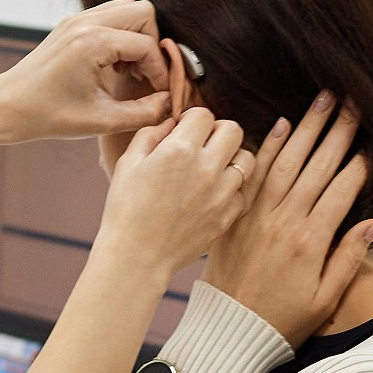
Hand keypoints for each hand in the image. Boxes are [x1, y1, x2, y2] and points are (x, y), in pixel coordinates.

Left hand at [0, 1, 172, 146]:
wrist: (6, 106)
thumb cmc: (47, 116)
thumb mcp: (101, 121)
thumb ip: (144, 113)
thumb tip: (171, 103)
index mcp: (92, 43)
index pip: (148, 46)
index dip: (161, 72)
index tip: (161, 95)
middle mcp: (85, 22)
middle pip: (143, 12)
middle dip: (153, 44)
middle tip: (146, 75)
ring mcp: (77, 19)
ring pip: (128, 8)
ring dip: (138, 37)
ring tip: (130, 71)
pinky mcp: (71, 23)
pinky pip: (110, 15)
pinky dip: (121, 35)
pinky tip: (114, 66)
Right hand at [94, 108, 254, 278]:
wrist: (137, 257)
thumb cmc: (126, 209)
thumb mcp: (128, 163)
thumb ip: (152, 134)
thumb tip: (173, 123)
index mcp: (179, 150)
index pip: (204, 114)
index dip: (192, 119)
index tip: (185, 130)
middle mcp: (206, 168)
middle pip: (234, 130)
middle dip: (218, 132)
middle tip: (203, 145)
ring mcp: (221, 193)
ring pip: (246, 160)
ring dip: (231, 159)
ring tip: (212, 169)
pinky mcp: (227, 216)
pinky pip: (243, 191)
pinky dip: (232, 188)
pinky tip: (213, 194)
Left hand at [200, 92, 372, 344]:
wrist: (229, 330)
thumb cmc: (282, 319)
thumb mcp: (325, 298)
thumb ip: (350, 256)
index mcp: (311, 242)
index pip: (343, 188)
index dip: (362, 162)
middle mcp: (285, 221)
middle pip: (317, 165)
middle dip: (339, 130)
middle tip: (355, 101)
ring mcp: (258, 214)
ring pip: (287, 160)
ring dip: (307, 127)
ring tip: (324, 99)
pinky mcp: (237, 213)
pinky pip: (254, 173)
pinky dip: (267, 146)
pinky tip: (281, 123)